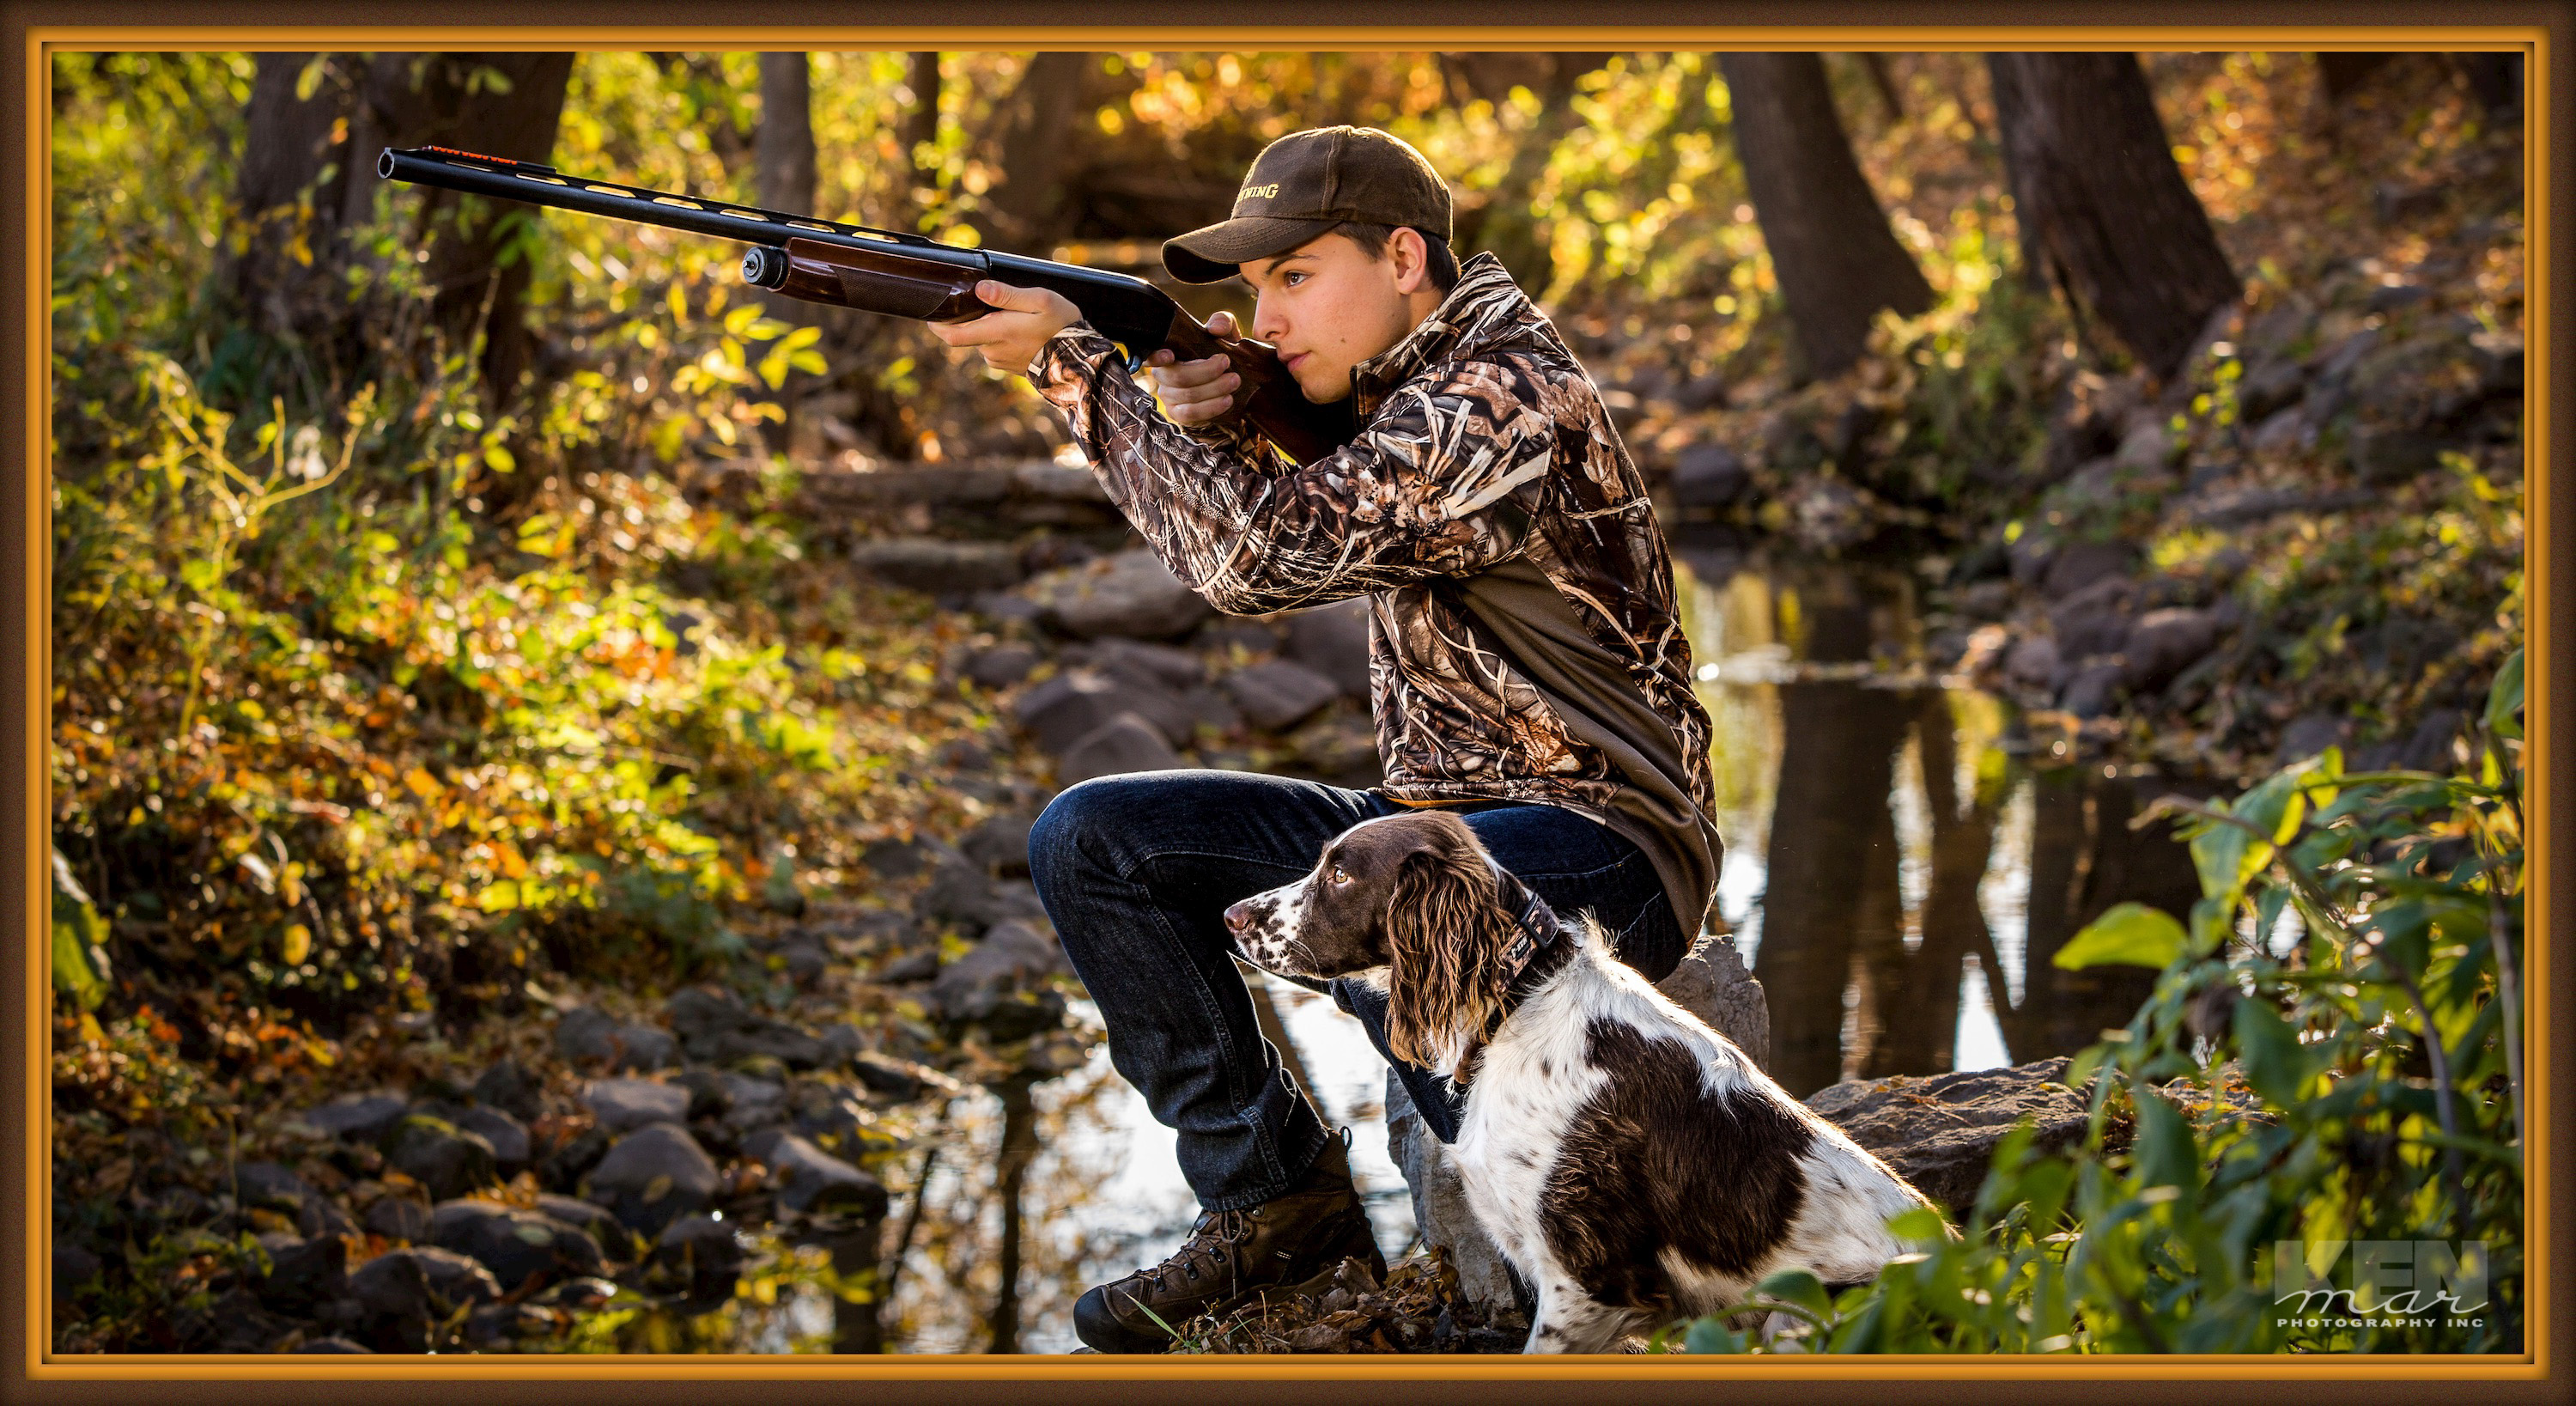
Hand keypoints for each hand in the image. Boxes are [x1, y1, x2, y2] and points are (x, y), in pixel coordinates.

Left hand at [931, 280, 1080, 377]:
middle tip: (995, 304)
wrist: (1079, 361)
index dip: (938, 325)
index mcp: (997, 333)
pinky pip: (996, 349)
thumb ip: (1007, 295)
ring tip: (1017, 318)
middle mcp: (993, 350)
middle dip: (975, 318)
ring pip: (983, 340)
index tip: (932, 314)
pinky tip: (1022, 331)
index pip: (953, 335)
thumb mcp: (1040, 301)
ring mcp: (1000, 361)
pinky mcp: (1009, 367)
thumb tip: (980, 289)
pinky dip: (1001, 338)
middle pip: (969, 333)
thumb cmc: (1062, 327)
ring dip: (991, 328)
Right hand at [1146, 309, 1243, 425]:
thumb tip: (1217, 328)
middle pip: (1178, 377)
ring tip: (1234, 381)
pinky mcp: (1178, 414)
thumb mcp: (1223, 332)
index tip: (1170, 355)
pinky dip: (1211, 407)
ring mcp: (1168, 396)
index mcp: (1167, 352)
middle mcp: (1162, 375)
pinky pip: (1190, 414)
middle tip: (1227, 364)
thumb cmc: (1219, 352)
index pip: (1150, 355)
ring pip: (1188, 395)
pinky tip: (1227, 400)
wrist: (1228, 380)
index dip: (1156, 356)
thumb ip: (1221, 323)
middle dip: (1206, 372)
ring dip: (1215, 389)